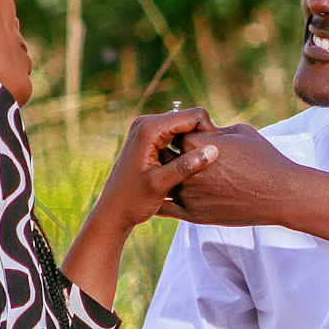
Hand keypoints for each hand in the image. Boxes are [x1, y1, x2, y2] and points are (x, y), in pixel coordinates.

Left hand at [89, 106, 219, 231]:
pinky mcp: (148, 138)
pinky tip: (191, 164)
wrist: (112, 211)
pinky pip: (174, 135)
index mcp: (149, 129)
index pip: (192, 116)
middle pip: (188, 118)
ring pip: (183, 127)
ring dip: (194, 142)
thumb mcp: (161, 184)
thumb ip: (186, 166)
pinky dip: (185, 146)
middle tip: (210, 161)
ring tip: (203, 164)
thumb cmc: (132, 201)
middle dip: (201, 136)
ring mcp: (146, 129)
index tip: (216, 154)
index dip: (208, 131)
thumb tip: (213, 151)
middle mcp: (146, 123)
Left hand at [157, 124, 299, 225]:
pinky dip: (166, 200)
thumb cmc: (264, 159)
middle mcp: (186, 170)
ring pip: (166, 183)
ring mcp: (188, 194)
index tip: (199, 140)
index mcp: (195, 145)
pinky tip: (170, 196)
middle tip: (183, 157)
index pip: (175, 134)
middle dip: (173, 156)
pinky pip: (168, 207)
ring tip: (181, 176)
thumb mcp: (240, 131)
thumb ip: (215, 130)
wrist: (280, 194)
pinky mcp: (193, 214)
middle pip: (166, 158)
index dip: (185, 135)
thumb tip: (205, 131)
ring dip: (169, 178)